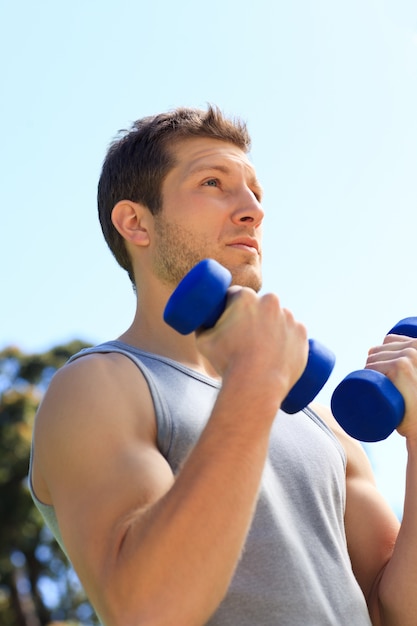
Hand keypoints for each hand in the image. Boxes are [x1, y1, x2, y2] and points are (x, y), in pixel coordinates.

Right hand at [196, 286, 308, 414]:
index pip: (236, 295)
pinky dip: (289, 339)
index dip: (231, 306)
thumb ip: (200, 327)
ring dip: (273, 326)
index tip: (230, 319)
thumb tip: (199, 321)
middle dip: (254, 315)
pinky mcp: (302, 333)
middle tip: (246, 335)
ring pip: (279, 317)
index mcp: (245, 297)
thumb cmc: (228, 362)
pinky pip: (295, 332)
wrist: (256, 385)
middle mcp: (270, 301)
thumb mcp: (204, 342)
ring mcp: (289, 317)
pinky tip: (280, 350)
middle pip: (260, 304)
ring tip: (263, 346)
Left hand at [366, 335, 416, 439]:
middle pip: (378, 350)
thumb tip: (400, 355)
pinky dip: (367, 376)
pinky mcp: (400, 367)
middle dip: (372, 366)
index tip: (381, 374)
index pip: (389, 340)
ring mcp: (409, 355)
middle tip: (378, 388)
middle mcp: (416, 345)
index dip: (380, 355)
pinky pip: (372, 367)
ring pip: (372, 360)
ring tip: (375, 390)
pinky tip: (371, 388)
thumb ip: (412, 365)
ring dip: (367, 374)